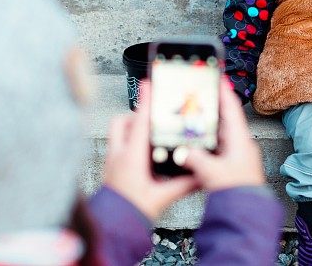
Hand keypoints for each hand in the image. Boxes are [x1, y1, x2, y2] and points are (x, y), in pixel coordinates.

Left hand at [102, 81, 198, 220]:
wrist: (114, 226)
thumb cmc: (132, 211)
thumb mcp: (162, 197)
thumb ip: (183, 185)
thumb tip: (201, 176)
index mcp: (131, 157)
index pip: (140, 122)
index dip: (146, 101)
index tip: (149, 84)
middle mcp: (118, 154)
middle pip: (123, 121)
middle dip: (136, 113)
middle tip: (152, 111)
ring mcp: (112, 160)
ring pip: (117, 131)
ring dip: (130, 126)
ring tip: (147, 130)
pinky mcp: (110, 168)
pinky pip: (117, 144)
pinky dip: (128, 141)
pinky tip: (141, 151)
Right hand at [182, 78, 265, 190]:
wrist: (245, 211)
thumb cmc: (238, 192)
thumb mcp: (212, 172)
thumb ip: (195, 158)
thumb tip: (183, 151)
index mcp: (240, 141)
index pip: (232, 109)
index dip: (224, 91)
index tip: (218, 77)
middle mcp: (240, 145)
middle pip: (225, 118)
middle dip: (213, 105)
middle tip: (202, 93)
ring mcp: (235, 155)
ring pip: (220, 133)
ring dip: (208, 123)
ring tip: (195, 114)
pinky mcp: (230, 165)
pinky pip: (217, 146)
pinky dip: (207, 140)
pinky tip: (197, 140)